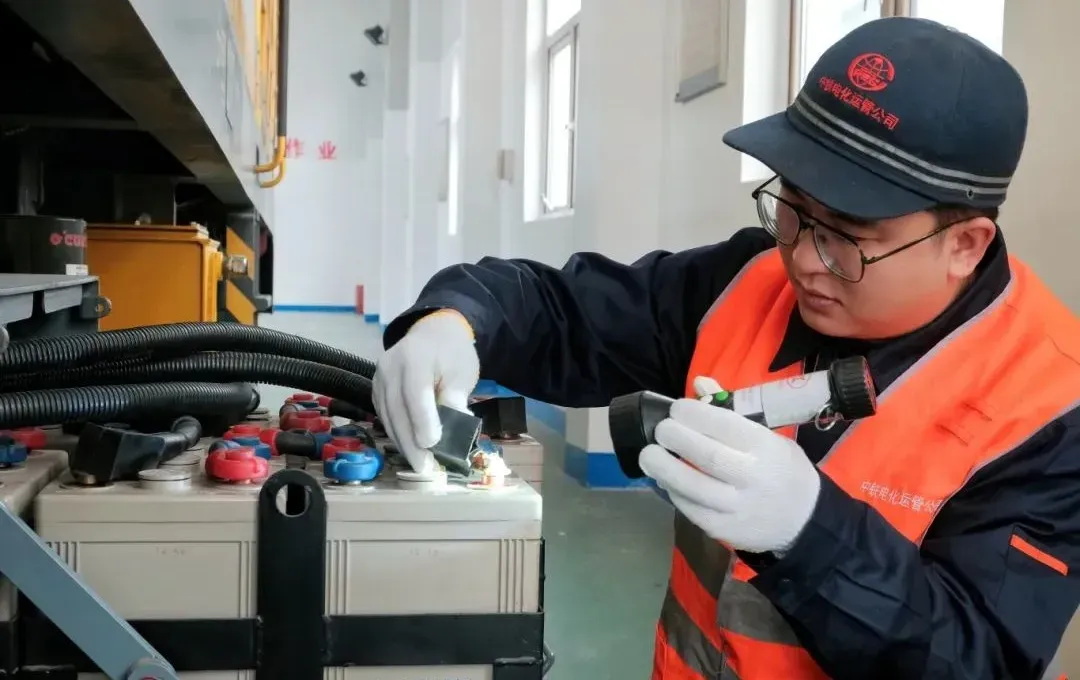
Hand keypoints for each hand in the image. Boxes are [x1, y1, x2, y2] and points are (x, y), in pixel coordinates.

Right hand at [373, 310, 479, 472]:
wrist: (434, 333)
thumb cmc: (452, 353)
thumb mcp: (462, 371)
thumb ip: (455, 396)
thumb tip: (455, 427)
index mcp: (415, 356)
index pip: (415, 391)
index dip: (422, 419)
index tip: (432, 443)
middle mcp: (390, 366)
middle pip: (397, 408)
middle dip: (410, 441)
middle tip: (425, 467)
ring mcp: (379, 378)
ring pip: (388, 416)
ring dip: (403, 443)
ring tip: (419, 464)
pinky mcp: (376, 389)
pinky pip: (384, 415)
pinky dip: (397, 434)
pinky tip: (409, 449)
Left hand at [638, 377, 820, 553]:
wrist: (805, 521)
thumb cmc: (783, 470)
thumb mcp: (768, 436)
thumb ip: (731, 412)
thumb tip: (699, 384)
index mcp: (766, 448)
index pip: (725, 426)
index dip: (694, 415)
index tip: (676, 409)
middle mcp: (752, 478)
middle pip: (706, 456)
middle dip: (675, 438)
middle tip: (661, 430)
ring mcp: (737, 507)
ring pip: (693, 487)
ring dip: (664, 468)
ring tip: (648, 454)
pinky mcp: (724, 529)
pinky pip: (691, 509)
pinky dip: (673, 492)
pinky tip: (664, 480)